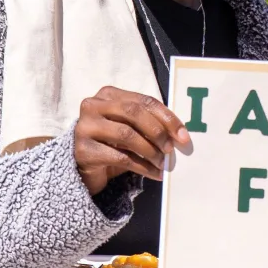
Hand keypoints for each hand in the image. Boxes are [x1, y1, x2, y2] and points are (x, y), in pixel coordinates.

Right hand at [73, 87, 188, 194]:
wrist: (83, 166)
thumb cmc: (112, 143)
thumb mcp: (129, 127)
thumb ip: (148, 123)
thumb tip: (180, 134)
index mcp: (108, 94)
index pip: (143, 101)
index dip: (166, 117)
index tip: (183, 135)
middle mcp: (93, 106)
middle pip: (133, 113)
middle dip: (157, 132)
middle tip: (170, 149)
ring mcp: (85, 127)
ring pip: (126, 135)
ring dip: (150, 151)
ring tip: (162, 163)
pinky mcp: (84, 150)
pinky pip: (120, 157)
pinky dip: (142, 167)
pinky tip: (154, 174)